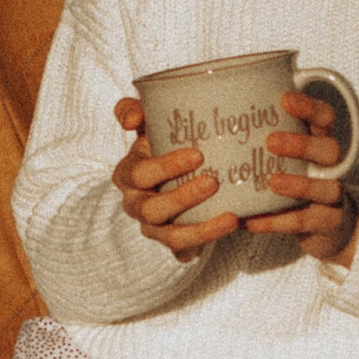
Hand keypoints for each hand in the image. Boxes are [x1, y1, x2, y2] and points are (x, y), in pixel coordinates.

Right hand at [111, 97, 239, 257]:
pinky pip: (184, 248)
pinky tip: (229, 228)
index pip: (139, 173)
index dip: (165, 166)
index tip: (197, 154)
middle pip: (152, 208)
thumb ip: (134, 110)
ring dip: (200, 228)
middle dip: (182, 197)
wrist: (174, 174)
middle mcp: (136, 203)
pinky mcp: (171, 242)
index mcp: (128, 174)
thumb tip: (132, 119)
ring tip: (230, 217)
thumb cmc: (162, 144)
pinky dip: (206, 240)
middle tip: (213, 182)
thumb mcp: (148, 124)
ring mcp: (153, 227)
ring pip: (169, 234)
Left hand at [247, 90, 357, 266]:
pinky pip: (304, 222)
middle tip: (271, 142)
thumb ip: (258, 136)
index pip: (325, 117)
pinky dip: (276, 222)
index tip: (285, 100)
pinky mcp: (328, 223)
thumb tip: (203, 111)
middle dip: (302, 144)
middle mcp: (332, 166)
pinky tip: (249, 221)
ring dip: (299, 184)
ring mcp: (333, 196)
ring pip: (327, 187)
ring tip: (271, 182)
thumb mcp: (282, 155)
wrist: (322, 226)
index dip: (309, 107)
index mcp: (320, 141)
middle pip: (329, 149)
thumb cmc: (293, 178)